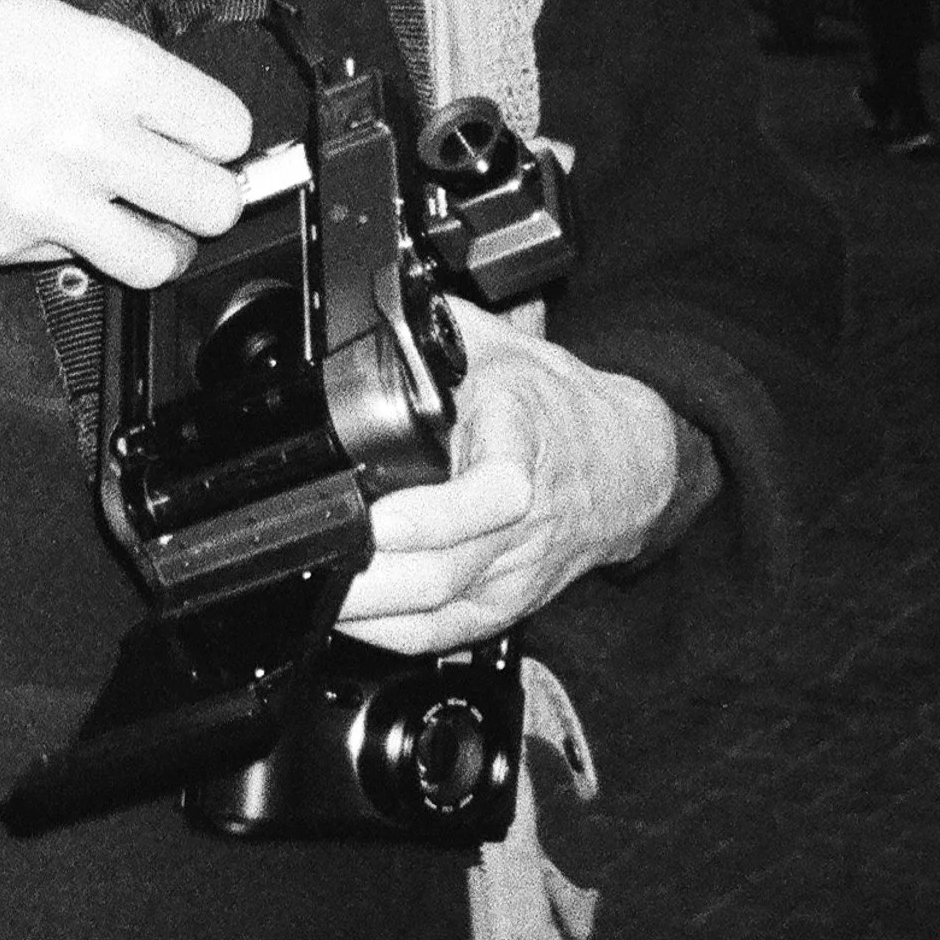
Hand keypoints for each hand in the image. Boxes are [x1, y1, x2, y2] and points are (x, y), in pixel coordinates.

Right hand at [0, 0, 252, 287]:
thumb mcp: (43, 15)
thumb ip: (115, 67)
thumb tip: (172, 110)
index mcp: (110, 68)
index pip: (227, 130)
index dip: (219, 135)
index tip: (204, 137)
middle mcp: (89, 138)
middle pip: (214, 202)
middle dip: (206, 194)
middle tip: (182, 184)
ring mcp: (46, 200)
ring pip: (157, 260)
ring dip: (155, 242)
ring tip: (136, 222)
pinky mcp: (2, 243)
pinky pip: (70, 261)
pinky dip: (69, 242)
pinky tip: (43, 205)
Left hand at [338, 313, 680, 652]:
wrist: (623, 461)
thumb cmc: (554, 402)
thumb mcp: (497, 344)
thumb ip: (432, 327)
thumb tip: (368, 305)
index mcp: (522, 444)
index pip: (497, 493)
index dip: (433, 517)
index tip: (377, 518)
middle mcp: (524, 520)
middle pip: (450, 571)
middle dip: (373, 576)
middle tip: (315, 556)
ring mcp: (516, 571)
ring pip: (441, 612)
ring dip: (371, 609)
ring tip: (317, 587)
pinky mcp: (507, 606)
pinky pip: (444, 635)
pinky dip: (390, 634)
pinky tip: (350, 615)